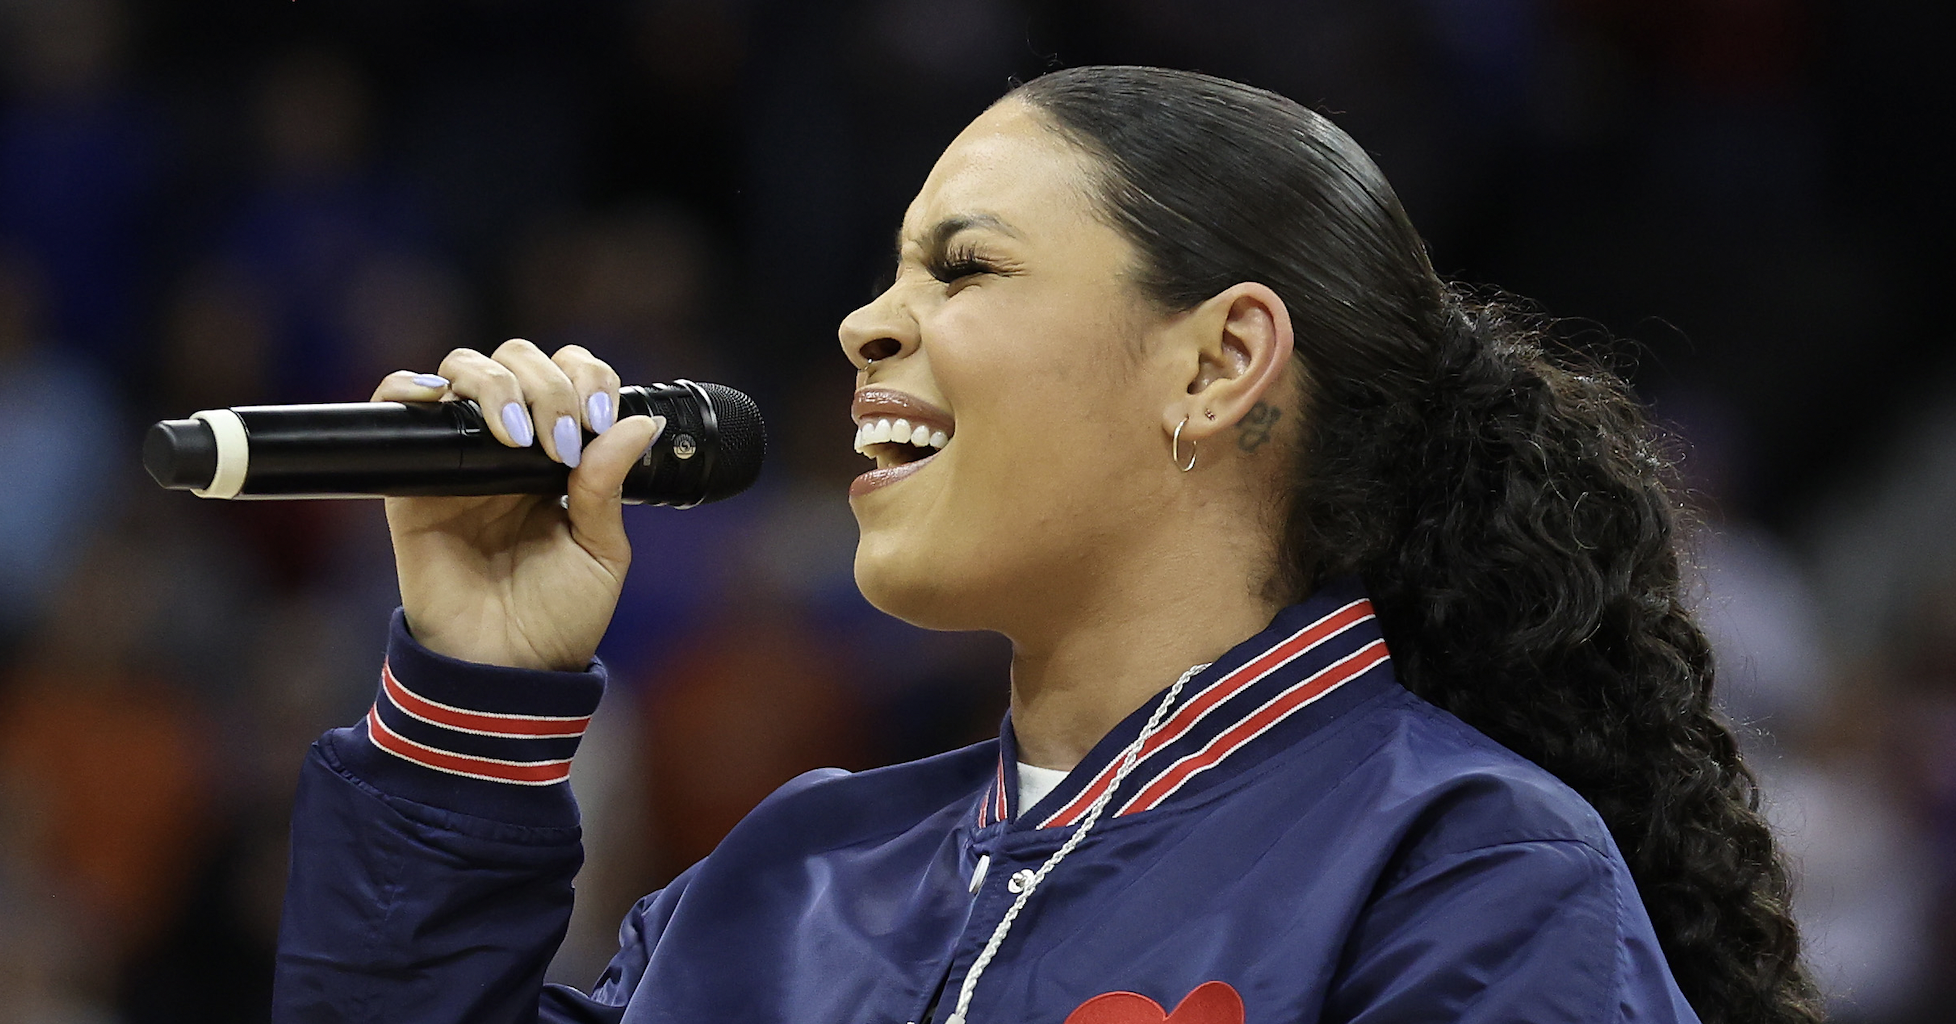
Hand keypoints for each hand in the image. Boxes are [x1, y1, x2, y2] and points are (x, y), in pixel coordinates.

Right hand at [370, 340, 663, 670]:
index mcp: (560, 457)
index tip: (598, 420)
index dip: (586, 379)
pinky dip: (406, 386)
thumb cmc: (557, 618)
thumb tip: (638, 423)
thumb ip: (608, 486)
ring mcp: (459, 458)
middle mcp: (509, 447)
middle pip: (519, 362)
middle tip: (559, 440)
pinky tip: (438, 398)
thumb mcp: (600, 552)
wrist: (503, 669)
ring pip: (465, 371)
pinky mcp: (411, 481)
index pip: (570, 378)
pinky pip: (395, 411)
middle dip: (547, 385)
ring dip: (496, 385)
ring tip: (517, 435)